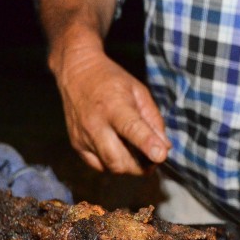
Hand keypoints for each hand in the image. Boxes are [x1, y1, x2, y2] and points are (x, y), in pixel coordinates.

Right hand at [53, 45, 170, 174]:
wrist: (76, 72)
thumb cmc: (111, 81)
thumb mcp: (139, 92)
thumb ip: (153, 120)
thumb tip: (163, 147)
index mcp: (113, 106)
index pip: (131, 128)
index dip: (147, 143)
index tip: (160, 155)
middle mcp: (95, 124)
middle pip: (118, 160)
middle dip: (140, 167)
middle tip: (151, 160)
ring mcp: (83, 137)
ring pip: (110, 167)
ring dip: (127, 166)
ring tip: (135, 153)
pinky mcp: (76, 145)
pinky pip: (98, 165)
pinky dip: (111, 163)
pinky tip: (116, 149)